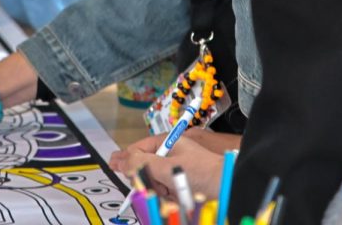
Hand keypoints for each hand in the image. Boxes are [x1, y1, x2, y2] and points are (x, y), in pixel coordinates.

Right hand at [109, 129, 237, 199]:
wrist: (228, 188)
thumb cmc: (202, 172)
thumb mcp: (169, 166)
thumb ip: (143, 163)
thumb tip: (122, 160)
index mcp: (168, 143)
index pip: (140, 147)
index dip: (126, 156)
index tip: (113, 165)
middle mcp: (171, 154)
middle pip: (145, 167)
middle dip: (149, 179)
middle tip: (157, 185)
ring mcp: (176, 171)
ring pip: (154, 183)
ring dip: (160, 191)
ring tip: (173, 193)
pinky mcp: (181, 185)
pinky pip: (165, 193)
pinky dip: (169, 198)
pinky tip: (178, 199)